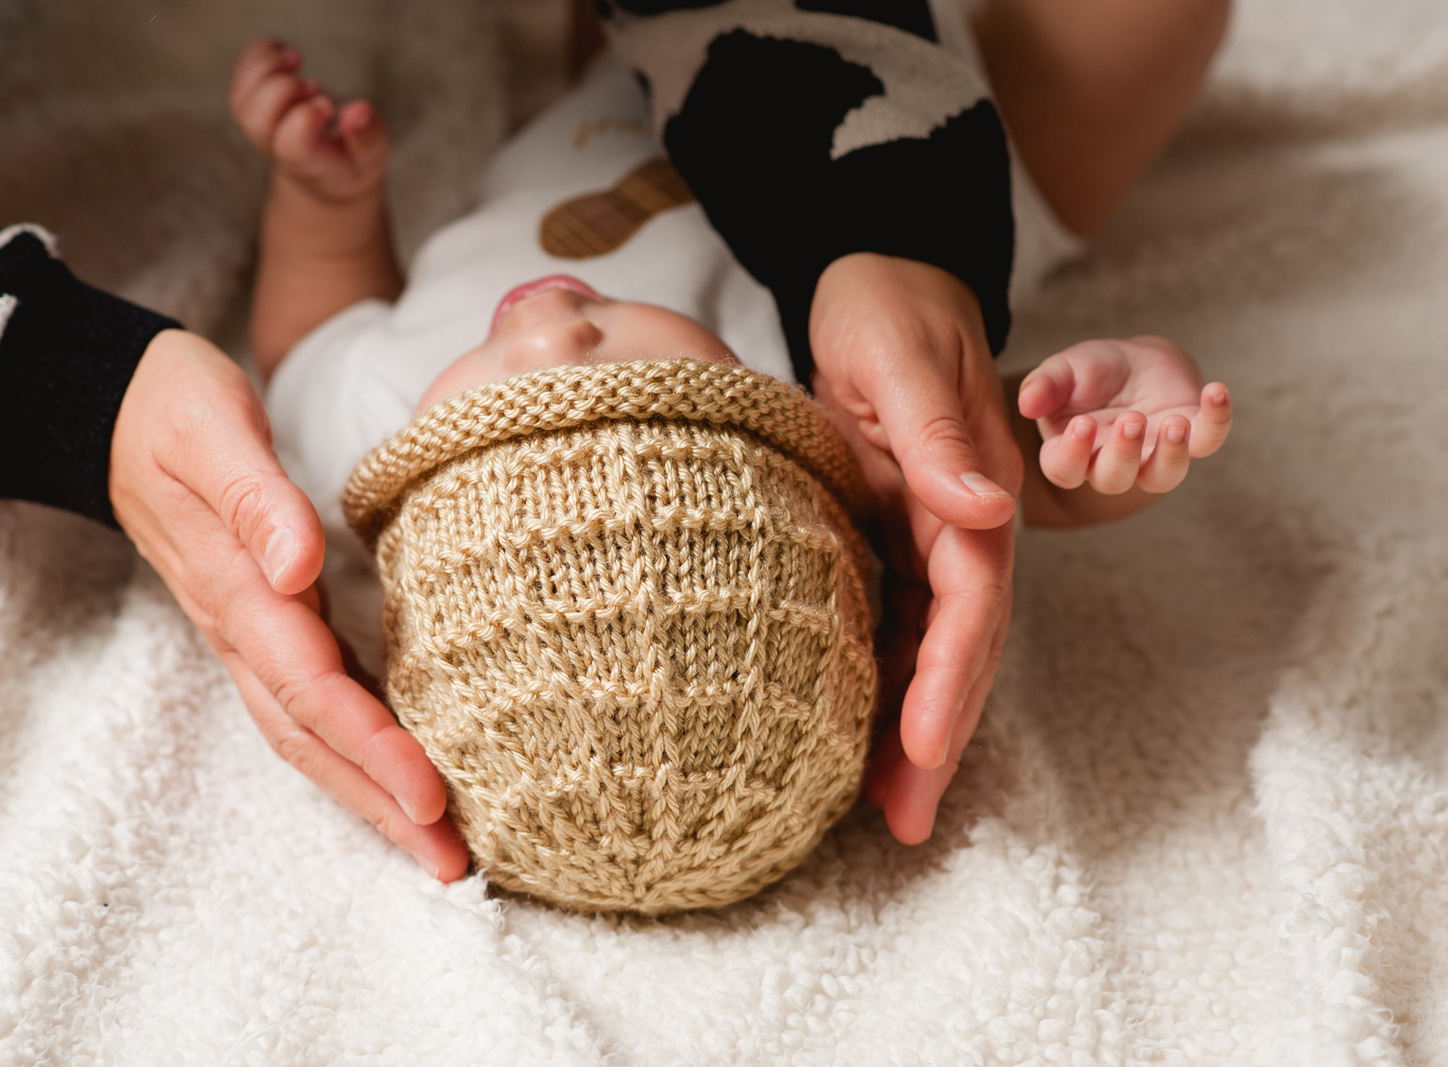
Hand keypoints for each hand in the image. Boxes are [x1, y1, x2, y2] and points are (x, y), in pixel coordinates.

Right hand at [109, 329, 467, 880]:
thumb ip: (254, 497)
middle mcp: (242, 630)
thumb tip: (298, 565)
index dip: (371, 746)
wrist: (115, 410)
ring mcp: (250, 636)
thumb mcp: (210, 431)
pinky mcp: (267, 625)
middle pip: (313, 737)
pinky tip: (404, 773)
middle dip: (379, 804)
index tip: (429, 797)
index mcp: (236, 592)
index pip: (310, 689)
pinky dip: (359, 750)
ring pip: (311, 734)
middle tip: (453, 865)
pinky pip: (314, 704)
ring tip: (439, 847)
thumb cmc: (172, 411)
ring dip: (370, 793)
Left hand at [229, 38, 388, 203]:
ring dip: (266, 66)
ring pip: (242, 96)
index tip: (327, 105)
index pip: (290, 146)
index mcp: (308, 163)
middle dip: (283, 89)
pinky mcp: (253, 103)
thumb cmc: (350, 164)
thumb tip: (360, 111)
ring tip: (296, 60)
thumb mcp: (372, 159)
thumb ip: (367, 138)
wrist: (322, 174)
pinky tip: (290, 57)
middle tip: (313, 86)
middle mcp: (276, 146)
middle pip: (257, 118)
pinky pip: (242, 74)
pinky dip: (261, 54)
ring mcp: (259, 125)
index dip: (305, 118)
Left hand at [808, 253, 1022, 845]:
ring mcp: (928, 537)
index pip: (971, 599)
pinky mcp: (892, 539)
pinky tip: (861, 738)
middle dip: (939, 734)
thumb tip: (982, 509)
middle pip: (960, 645)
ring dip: (914, 728)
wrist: (879, 280)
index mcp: (970, 487)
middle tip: (907, 821)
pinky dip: (883, 684)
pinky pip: (893, 625)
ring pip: (929, 648)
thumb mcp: (901, 351)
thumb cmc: (887, 305)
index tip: (925, 745)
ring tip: (887, 811)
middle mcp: (960, 524)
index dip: (952, 675)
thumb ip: (937, 428)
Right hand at [1017, 336, 1232, 496]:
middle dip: (1123, 454)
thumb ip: (1043, 386)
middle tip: (1130, 420)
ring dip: (1171, 455)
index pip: (1065, 470)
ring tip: (1173, 424)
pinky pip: (1209, 440)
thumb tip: (1026, 404)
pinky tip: (1216, 392)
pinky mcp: (1193, 437)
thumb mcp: (1063, 370)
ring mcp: (1154, 454)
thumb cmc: (1091, 372)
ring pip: (1163, 477)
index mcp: (1073, 450)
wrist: (1136, 361)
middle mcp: (1112, 462)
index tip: (1082, 425)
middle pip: (1114, 480)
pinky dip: (1218, 419)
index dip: (1072, 456)